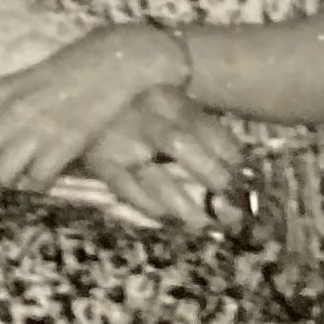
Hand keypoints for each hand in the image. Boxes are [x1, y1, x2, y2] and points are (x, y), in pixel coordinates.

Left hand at [0, 23, 187, 192]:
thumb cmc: (60, 76)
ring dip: (9, 186)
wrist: (109, 63)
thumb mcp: (15, 87)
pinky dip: (38, 186)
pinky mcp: (65, 142)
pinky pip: (37, 179)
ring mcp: (36, 128)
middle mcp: (8, 112)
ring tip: (20, 183)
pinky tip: (43, 180)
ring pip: (1, 176)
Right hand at [80, 89, 242, 230]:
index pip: (207, 127)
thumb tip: (237, 166)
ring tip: (204, 225)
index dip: (232, 154)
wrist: (76, 97)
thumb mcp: (165, 102)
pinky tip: (166, 220)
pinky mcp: (99, 162)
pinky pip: (126, 190)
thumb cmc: (131, 104)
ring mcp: (118, 142)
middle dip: (211, 176)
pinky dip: (148, 207)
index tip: (247, 176)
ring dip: (183, 205)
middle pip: (181, 146)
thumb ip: (194, 125)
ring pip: (154, 176)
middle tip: (231, 204)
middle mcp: (143, 117)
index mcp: (167, 98)